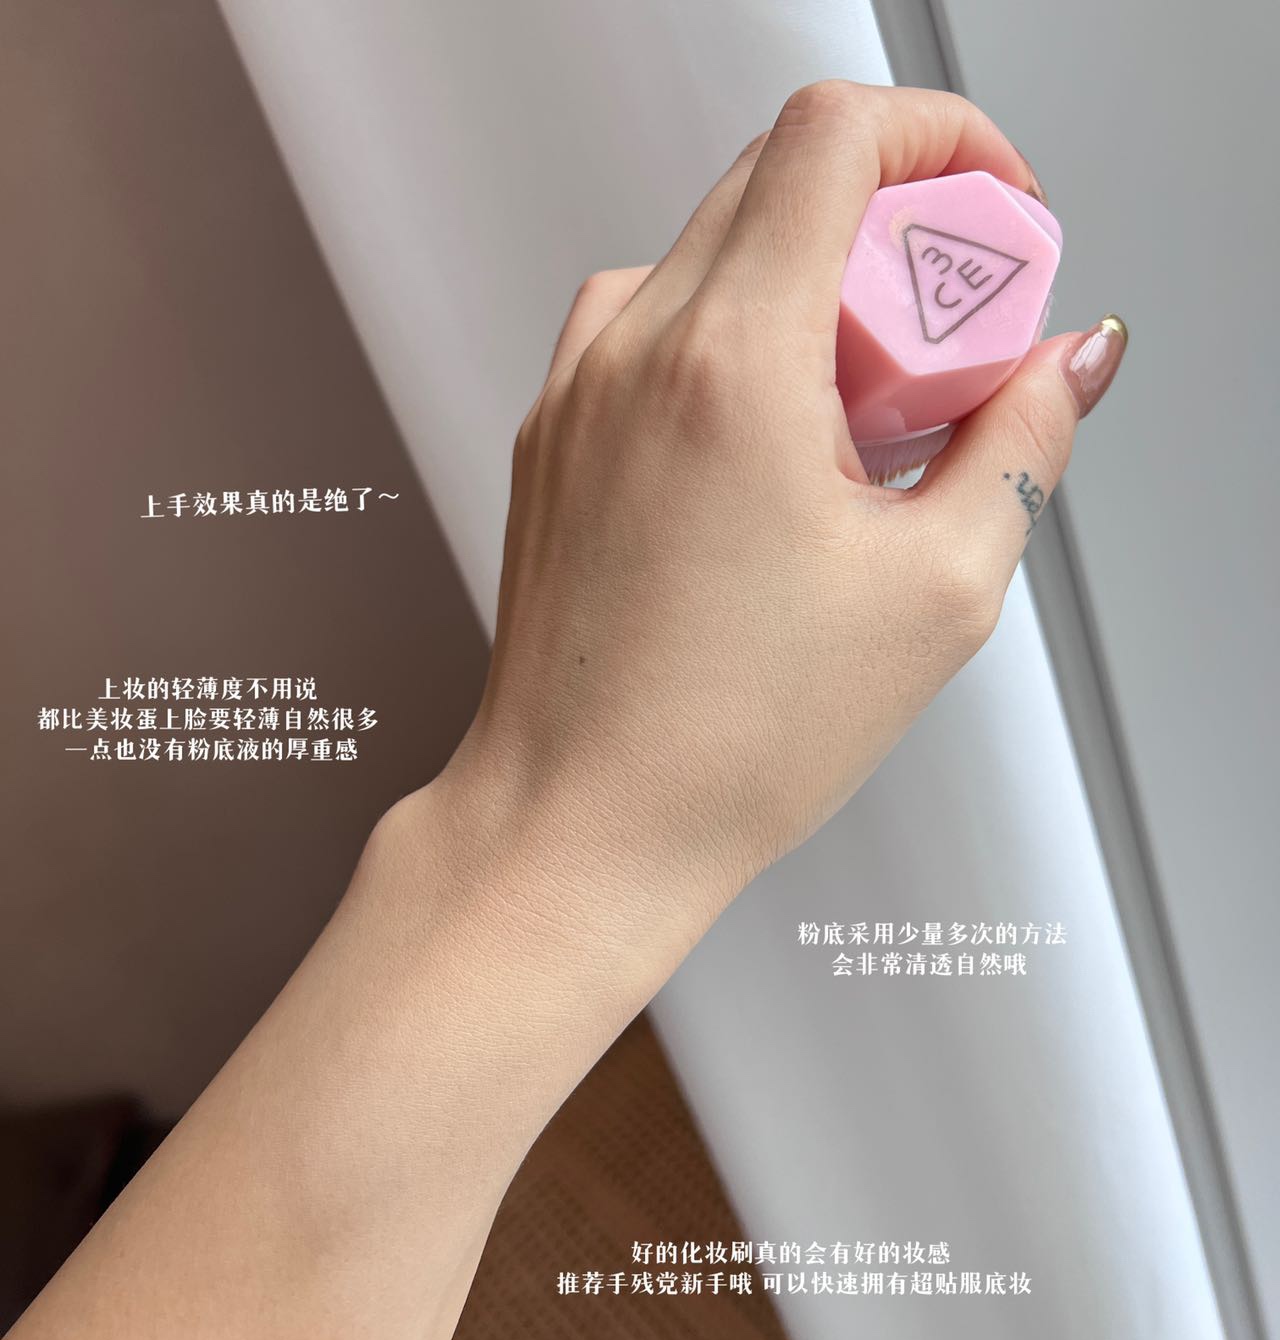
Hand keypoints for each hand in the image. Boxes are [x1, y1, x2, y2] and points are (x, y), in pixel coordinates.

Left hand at [440, 82, 1124, 918]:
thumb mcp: (934, 593)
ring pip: (719, 262)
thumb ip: (1023, 441)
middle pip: (783, 191)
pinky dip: (737, 353)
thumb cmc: (720, 740)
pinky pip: (658, 334)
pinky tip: (774, 462)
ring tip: (856, 436)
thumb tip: (1062, 364)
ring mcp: (576, 391)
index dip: (939, 142)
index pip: (835, 137)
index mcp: (725, 363)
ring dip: (812, 307)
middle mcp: (629, 352)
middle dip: (893, 243)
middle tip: (944, 360)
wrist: (579, 819)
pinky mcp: (555, 436)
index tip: (989, 214)